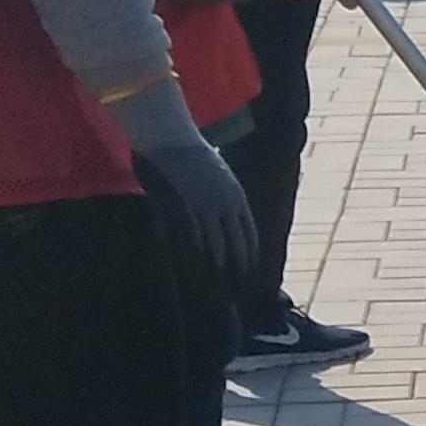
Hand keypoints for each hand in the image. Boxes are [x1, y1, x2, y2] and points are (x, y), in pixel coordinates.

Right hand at [131, 131, 260, 298]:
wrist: (173, 139)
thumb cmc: (189, 154)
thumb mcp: (215, 175)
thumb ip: (220, 195)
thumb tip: (219, 211)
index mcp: (236, 196)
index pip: (249, 232)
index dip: (250, 252)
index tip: (251, 269)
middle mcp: (229, 202)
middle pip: (240, 242)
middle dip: (243, 266)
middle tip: (243, 286)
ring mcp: (211, 205)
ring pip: (221, 243)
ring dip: (223, 266)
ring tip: (224, 285)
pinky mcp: (191, 206)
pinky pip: (200, 236)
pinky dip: (202, 254)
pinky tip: (202, 267)